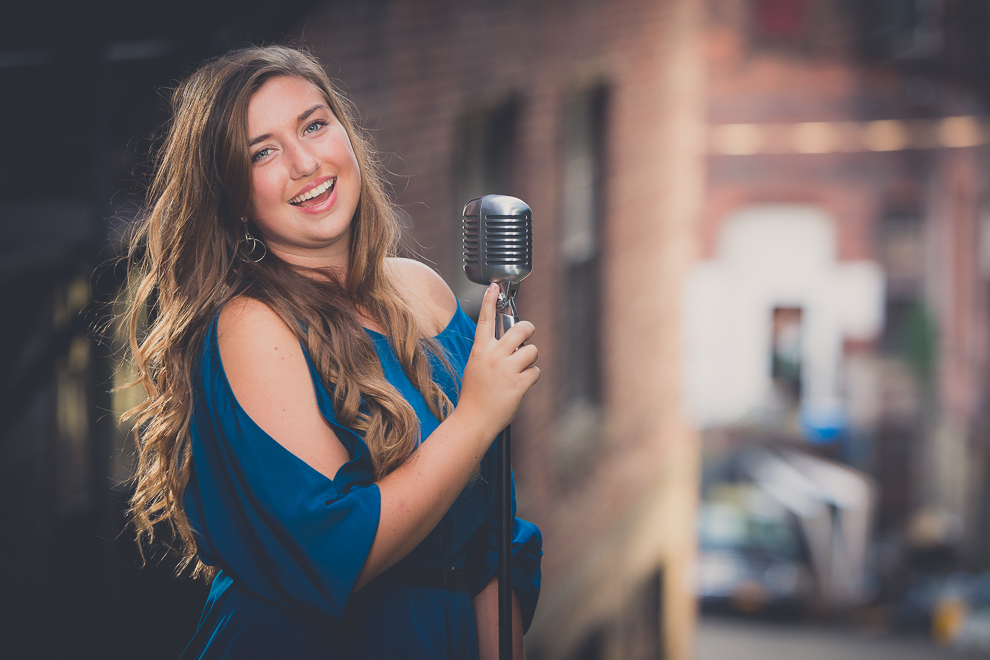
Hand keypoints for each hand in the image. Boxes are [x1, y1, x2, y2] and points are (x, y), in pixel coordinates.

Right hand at [457, 283, 539, 434]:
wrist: (474, 420)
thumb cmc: (475, 394)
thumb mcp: (476, 367)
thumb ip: (490, 352)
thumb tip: (512, 343)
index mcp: (480, 350)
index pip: (484, 320)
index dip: (489, 301)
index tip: (494, 286)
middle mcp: (494, 356)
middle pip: (521, 330)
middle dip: (528, 330)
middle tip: (528, 335)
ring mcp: (507, 370)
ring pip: (532, 351)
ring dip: (531, 359)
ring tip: (520, 370)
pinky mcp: (519, 384)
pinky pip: (536, 372)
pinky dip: (532, 378)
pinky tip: (521, 386)